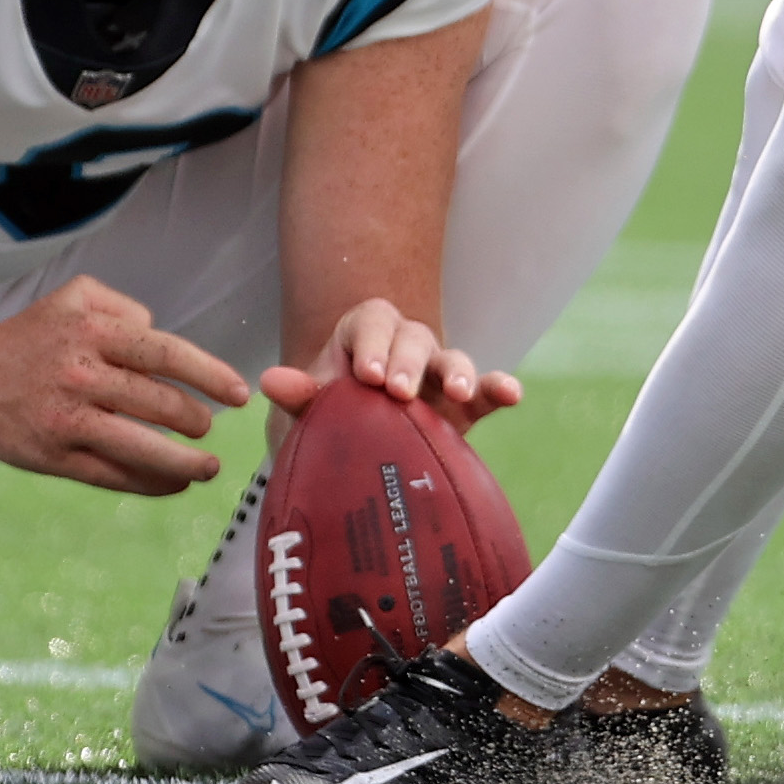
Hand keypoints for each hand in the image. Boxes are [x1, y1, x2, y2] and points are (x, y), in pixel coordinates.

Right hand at [0, 274, 251, 495]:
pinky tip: (174, 485)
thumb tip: (160, 336)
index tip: (238, 393)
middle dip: (197, 421)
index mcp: (91, 333)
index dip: (210, 375)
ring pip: (141, 448)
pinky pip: (113, 477)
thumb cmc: (29, 335)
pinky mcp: (54, 458)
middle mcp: (82, 376)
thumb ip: (124, 309)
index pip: (166, 354)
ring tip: (207, 467)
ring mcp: (68, 421)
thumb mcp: (73, 298)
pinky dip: (150, 484)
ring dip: (184, 463)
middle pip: (160, 404)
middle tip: (210, 426)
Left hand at [262, 296, 519, 433]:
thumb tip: (270, 381)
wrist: (346, 460)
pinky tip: (512, 395)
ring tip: (459, 394)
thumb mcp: (306, 412)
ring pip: (451, 360)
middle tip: (398, 392)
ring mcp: (434, 378)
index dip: (372, 343)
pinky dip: (498, 388)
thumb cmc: (324, 424)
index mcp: (361, 338)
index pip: (370, 323)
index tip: (366, 375)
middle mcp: (402, 349)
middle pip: (412, 338)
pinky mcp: (462, 410)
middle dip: (407, 361)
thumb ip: (296, 395)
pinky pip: (485, 392)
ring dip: (457, 372)